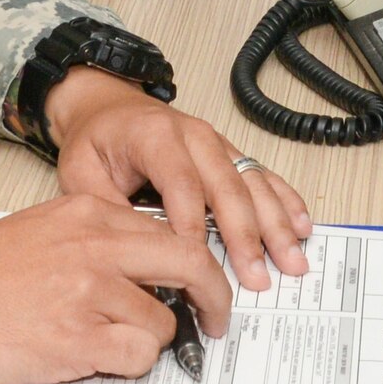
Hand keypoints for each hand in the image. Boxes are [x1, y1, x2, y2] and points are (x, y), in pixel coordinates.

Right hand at [0, 195, 229, 383]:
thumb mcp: (41, 229)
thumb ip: (94, 237)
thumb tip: (147, 267)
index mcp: (87, 212)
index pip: (172, 230)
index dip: (197, 263)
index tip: (203, 285)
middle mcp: (94, 244)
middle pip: (190, 263)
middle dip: (214, 297)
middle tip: (216, 320)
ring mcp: (86, 290)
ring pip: (163, 321)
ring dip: (149, 340)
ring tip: (107, 341)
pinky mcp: (75, 338)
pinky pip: (138, 356)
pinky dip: (129, 364)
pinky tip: (94, 357)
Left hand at [43, 69, 312, 290]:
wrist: (104, 105)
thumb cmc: (95, 141)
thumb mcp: (80, 173)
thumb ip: (106, 210)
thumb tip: (134, 254)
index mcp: (154, 136)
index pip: (180, 184)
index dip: (191, 226)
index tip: (199, 266)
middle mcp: (193, 135)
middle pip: (226, 186)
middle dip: (244, 234)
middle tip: (256, 277)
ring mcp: (216, 142)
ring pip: (251, 182)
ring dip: (274, 223)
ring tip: (291, 259)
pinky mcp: (228, 153)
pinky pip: (261, 175)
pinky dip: (284, 200)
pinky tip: (302, 225)